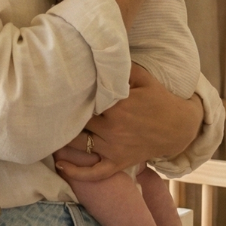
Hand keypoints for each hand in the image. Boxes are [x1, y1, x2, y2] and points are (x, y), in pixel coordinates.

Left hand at [54, 65, 203, 182]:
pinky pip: (94, 173)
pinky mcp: (118, 162)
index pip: (84, 100)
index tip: (55, 91)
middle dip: (63, 116)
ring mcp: (114, 148)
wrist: (180, 127)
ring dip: (61, 140)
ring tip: (46, 131)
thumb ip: (120, 67)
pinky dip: (76, 173)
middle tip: (46, 110)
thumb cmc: (159, 98)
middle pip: (77, 121)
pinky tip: (60, 165)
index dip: (68, 96)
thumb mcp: (143, 77)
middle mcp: (113, 128)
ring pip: (79, 145)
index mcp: (117, 105)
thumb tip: (98, 52)